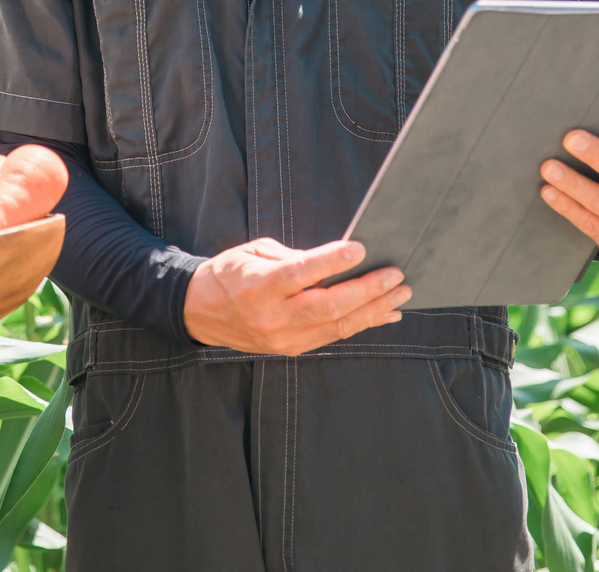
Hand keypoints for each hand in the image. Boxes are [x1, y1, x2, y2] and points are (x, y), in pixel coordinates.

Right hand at [182, 238, 410, 355]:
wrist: (198, 312)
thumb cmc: (229, 273)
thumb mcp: (254, 251)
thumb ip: (294, 258)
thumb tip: (336, 262)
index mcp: (259, 285)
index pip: (301, 273)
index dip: (332, 262)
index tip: (361, 249)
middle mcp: (272, 316)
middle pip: (329, 306)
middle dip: (368, 291)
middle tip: (396, 276)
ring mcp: (282, 338)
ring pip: (337, 326)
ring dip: (373, 310)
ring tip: (399, 295)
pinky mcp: (290, 349)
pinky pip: (332, 337)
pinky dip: (360, 324)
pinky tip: (382, 313)